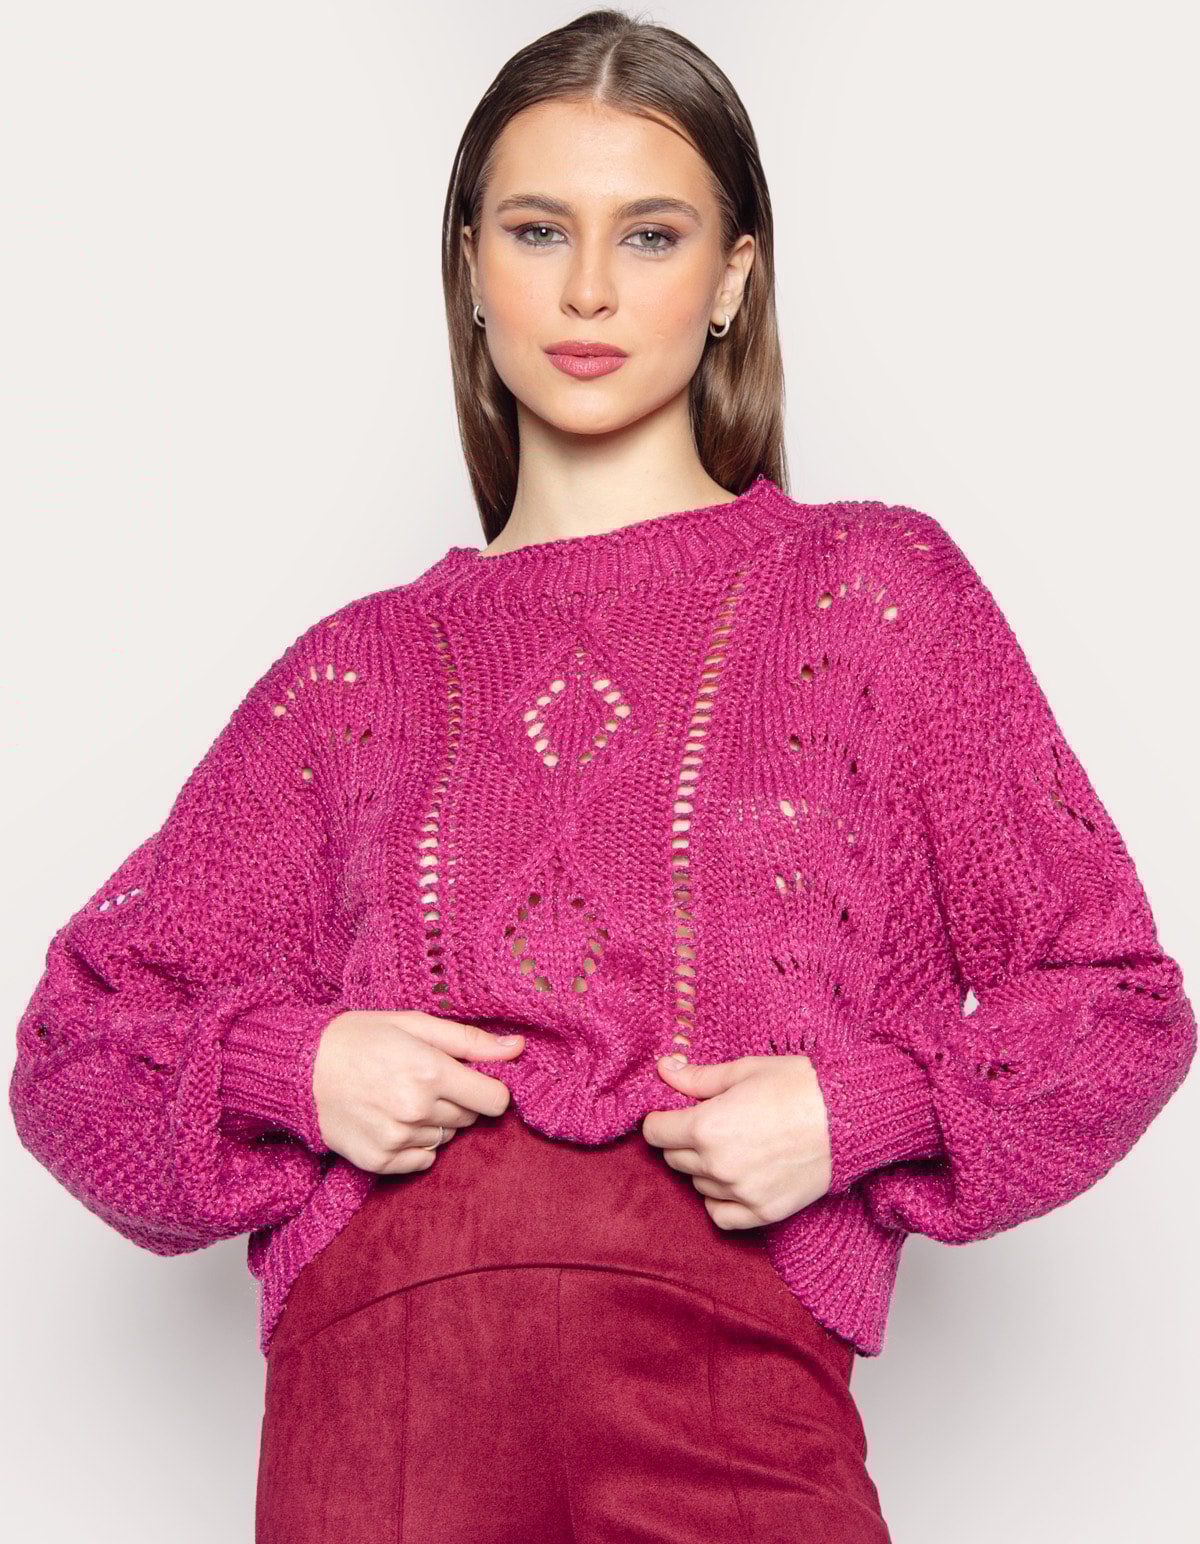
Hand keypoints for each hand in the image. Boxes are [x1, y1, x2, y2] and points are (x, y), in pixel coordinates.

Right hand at [311, 1010, 523, 1174]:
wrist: (299, 1068)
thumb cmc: (359, 1038)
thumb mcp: (415, 1024)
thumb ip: (470, 1041)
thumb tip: (518, 1048)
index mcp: (431, 1072)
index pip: (496, 1100)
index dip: (489, 1088)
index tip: (471, 1078)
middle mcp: (417, 1110)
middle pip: (471, 1119)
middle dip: (458, 1100)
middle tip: (425, 1080)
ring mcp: (397, 1139)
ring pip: (447, 1138)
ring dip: (436, 1121)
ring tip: (402, 1096)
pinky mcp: (379, 1161)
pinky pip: (423, 1161)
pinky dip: (416, 1144)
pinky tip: (392, 1119)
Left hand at [641, 1052, 832, 1229]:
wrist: (850, 1116)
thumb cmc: (799, 1086)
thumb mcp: (743, 1071)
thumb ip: (697, 1078)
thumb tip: (663, 1070)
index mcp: (705, 1127)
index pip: (655, 1132)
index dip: (661, 1118)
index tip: (673, 1112)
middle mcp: (717, 1165)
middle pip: (674, 1158)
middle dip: (682, 1140)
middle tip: (708, 1123)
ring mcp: (740, 1193)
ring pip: (697, 1184)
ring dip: (703, 1167)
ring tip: (732, 1144)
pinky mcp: (763, 1212)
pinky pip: (720, 1215)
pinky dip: (719, 1200)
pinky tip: (733, 1179)